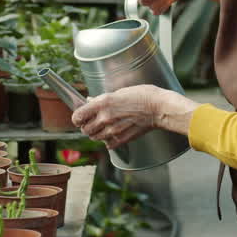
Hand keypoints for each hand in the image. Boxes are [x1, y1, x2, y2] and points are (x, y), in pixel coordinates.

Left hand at [71, 85, 198, 149]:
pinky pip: (108, 145)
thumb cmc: (143, 96)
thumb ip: (102, 99)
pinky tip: (114, 134)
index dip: (77, 118)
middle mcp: (105, 117)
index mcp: (103, 103)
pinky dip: (109, 141)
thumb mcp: (120, 92)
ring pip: (95, 138)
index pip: (78, 116)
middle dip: (87, 127)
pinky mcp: (122, 139)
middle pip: (85, 130)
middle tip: (93, 122)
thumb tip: (90, 100)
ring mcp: (113, 130)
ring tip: (104, 128)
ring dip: (97, 134)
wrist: (159, 108)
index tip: (80, 118)